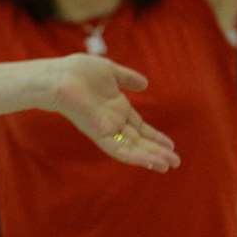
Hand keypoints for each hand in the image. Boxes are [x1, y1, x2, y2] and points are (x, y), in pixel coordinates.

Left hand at [45, 55, 180, 171]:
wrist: (60, 75)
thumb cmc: (78, 70)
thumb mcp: (110, 71)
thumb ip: (127, 78)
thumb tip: (145, 84)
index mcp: (116, 108)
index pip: (139, 127)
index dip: (155, 136)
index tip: (171, 145)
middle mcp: (112, 121)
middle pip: (139, 141)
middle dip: (157, 151)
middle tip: (176, 162)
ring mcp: (106, 128)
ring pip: (132, 148)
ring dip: (151, 157)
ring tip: (169, 165)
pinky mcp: (99, 133)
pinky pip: (120, 149)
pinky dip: (137, 156)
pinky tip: (152, 162)